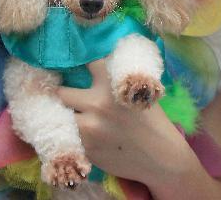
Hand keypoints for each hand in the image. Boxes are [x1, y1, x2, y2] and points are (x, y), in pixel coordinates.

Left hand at [56, 60, 188, 184]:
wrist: (162, 158)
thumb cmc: (153, 121)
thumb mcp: (138, 91)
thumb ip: (115, 78)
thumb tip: (95, 63)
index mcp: (111, 85)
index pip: (86, 62)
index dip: (77, 62)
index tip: (71, 64)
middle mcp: (97, 104)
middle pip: (61, 92)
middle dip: (60, 93)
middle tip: (58, 94)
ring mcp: (89, 129)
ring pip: (58, 117)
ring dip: (61, 116)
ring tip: (60, 115)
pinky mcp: (86, 149)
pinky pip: (67, 136)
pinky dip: (67, 134)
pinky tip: (68, 132)